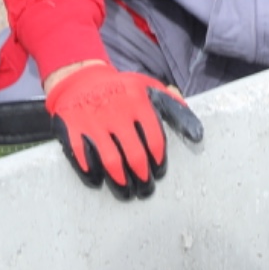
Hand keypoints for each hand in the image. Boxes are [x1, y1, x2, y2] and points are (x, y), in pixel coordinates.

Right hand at [43, 63, 201, 197]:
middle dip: (143, 177)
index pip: (154, 139)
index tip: (159, 172)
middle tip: (146, 189)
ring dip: (120, 181)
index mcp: (138, 101)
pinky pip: (82, 157)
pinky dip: (91, 172)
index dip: (159, 161)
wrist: (80, 78)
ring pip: (110, 161)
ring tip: (127, 191)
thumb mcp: (149, 89)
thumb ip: (173, 108)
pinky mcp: (71, 127)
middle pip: (134, 155)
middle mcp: (116, 111)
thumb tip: (197, 134)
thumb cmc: (121, 90)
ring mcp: (92, 120)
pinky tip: (99, 180)